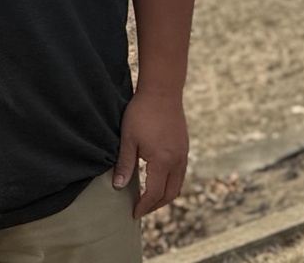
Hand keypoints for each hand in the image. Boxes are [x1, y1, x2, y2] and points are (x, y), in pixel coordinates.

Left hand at [115, 89, 188, 218]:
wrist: (162, 90)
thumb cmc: (142, 113)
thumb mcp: (128, 139)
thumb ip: (124, 164)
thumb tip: (118, 187)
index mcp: (163, 161)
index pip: (154, 193)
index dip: (144, 206)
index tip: (133, 213)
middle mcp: (177, 160)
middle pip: (171, 193)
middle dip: (156, 205)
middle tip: (141, 209)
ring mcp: (184, 153)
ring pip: (178, 184)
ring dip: (165, 195)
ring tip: (149, 198)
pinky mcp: (184, 146)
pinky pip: (181, 172)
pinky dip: (171, 182)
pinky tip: (159, 179)